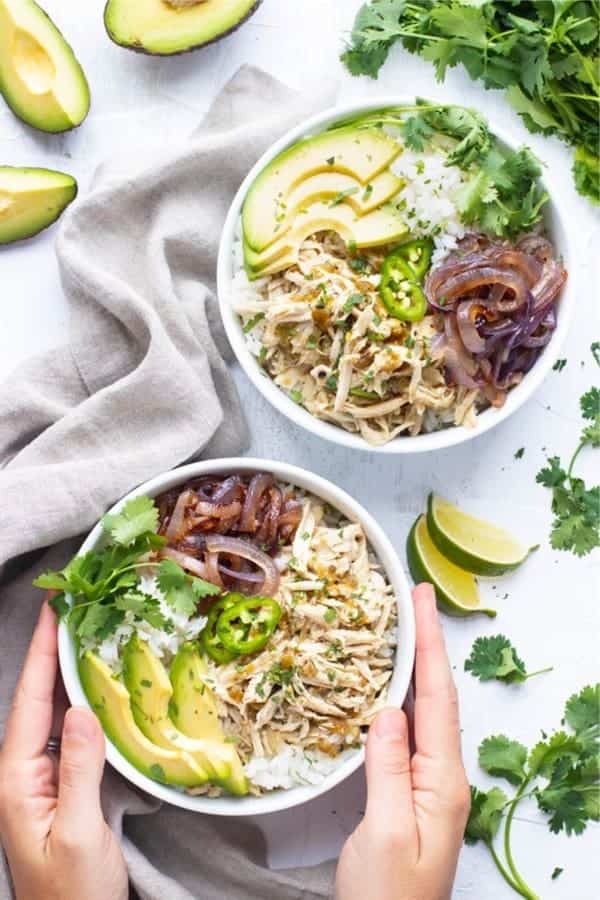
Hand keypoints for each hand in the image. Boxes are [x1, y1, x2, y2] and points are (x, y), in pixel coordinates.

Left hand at [0, 600, 127, 899]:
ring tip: (87, 636)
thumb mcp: (78, 833)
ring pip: (53, 715)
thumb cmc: (74, 894)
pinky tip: (98, 690)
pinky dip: (82, 704)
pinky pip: (69, 736)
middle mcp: (23, 774)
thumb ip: (78, 770)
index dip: (43, 654)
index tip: (55, 612)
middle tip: (76, 610)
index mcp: (16, 780)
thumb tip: (81, 710)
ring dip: (68, 675)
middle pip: (37, 701)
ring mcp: (40, 782)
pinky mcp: (61, 790)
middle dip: (53, 654)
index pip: (30, 702)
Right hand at [336, 583, 470, 899]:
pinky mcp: (409, 792)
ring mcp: (428, 784)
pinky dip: (399, 697)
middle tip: (414, 598)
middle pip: (435, 696)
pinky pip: (407, 732)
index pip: (435, 698)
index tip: (421, 600)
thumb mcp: (386, 831)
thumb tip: (386, 712)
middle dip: (426, 644)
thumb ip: (388, 769)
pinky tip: (387, 686)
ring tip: (403, 627)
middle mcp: (441, 776)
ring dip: (415, 665)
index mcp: (442, 781)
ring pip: (422, 711)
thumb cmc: (387, 897)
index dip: (428, 644)